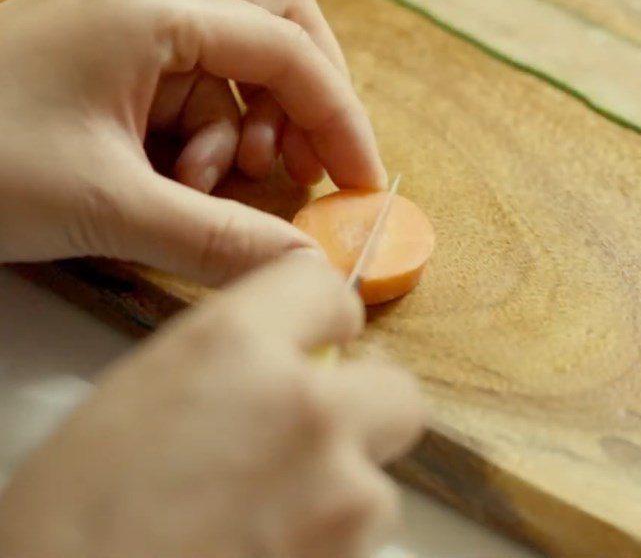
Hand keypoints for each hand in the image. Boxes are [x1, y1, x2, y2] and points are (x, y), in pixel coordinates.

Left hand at [0, 0, 385, 281]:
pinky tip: (178, 173)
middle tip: (304, 166)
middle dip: (309, 95)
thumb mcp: (105, 208)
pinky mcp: (112, 43)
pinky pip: (195, 75)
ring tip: (215, 183)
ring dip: (250, 121)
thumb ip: (217, 238)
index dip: (340, 116)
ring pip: (238, 51)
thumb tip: (305, 267)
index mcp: (148, 7)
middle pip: (278, 18)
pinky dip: (208, 127)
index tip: (360, 181)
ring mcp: (126, 10)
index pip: (287, 48)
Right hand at [0, 251, 423, 557]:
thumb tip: (278, 363)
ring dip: (342, 489)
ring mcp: (338, 490)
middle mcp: (304, 404)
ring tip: (274, 513)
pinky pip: (362, 540)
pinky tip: (271, 548)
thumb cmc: (68, 518)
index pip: (324, 286)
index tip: (323, 335)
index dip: (324, 312)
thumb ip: (228, 361)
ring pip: (378, 479)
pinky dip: (330, 543)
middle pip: (395, 386)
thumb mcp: (142, 394)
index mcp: (236, 344)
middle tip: (320, 429)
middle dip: (364, 406)